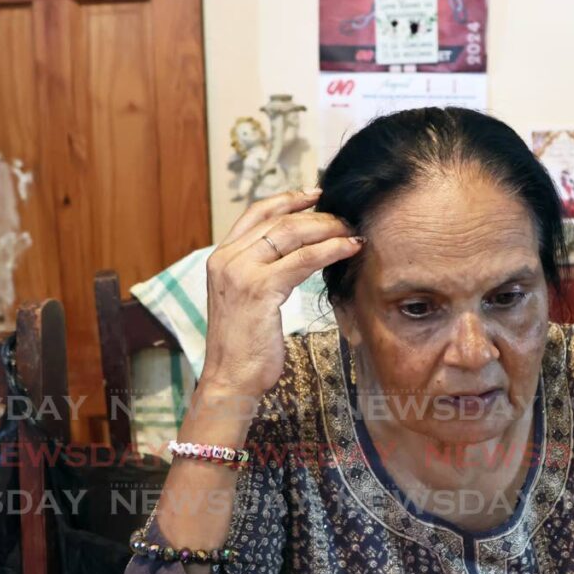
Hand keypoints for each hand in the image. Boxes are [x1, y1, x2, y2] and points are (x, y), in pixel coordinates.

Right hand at [201, 188, 361, 397]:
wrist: (230, 379)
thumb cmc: (245, 347)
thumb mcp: (247, 301)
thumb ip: (261, 274)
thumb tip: (295, 256)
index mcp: (220, 258)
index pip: (255, 214)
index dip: (286, 199)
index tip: (314, 194)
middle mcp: (226, 260)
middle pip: (278, 220)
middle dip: (316, 215)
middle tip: (345, 218)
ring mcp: (240, 272)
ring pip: (291, 235)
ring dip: (327, 229)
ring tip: (352, 232)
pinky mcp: (259, 289)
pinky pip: (303, 260)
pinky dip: (330, 250)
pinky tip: (349, 249)